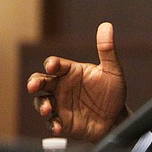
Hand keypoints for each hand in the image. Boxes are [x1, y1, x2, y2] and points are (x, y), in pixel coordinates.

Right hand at [26, 22, 127, 142]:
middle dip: (34, 82)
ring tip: (48, 109)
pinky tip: (57, 126)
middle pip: (40, 81)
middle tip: (34, 86)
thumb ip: (107, 50)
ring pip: (41, 101)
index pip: (55, 64)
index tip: (53, 66)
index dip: (52, 64)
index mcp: (71, 72)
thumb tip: (107, 26)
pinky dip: (52, 124)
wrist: (117, 119)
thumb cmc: (113, 93)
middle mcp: (61, 87)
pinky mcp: (62, 121)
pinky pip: (51, 122)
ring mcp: (60, 104)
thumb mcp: (113, 71)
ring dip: (41, 104)